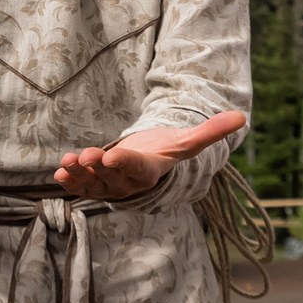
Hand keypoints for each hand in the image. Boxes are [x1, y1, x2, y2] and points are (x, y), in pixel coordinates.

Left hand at [53, 111, 247, 200]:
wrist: (152, 167)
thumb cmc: (169, 151)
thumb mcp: (188, 141)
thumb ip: (211, 131)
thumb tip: (242, 116)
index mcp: (151, 171)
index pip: (138, 169)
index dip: (124, 164)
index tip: (110, 157)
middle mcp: (129, 183)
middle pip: (112, 177)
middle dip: (98, 168)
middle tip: (87, 156)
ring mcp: (111, 186)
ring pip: (93, 183)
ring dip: (80, 174)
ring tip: (68, 162)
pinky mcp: (96, 185)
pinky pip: (83, 186)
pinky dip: (71, 180)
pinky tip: (61, 170)